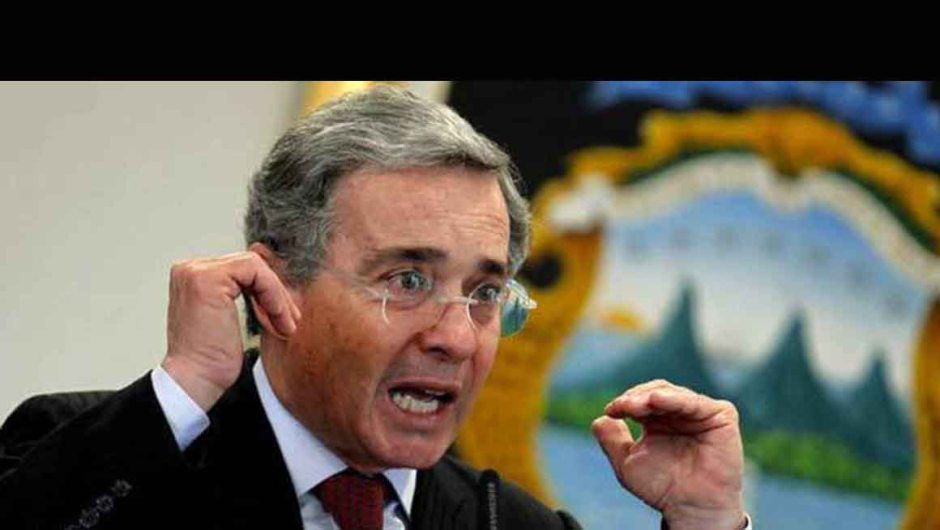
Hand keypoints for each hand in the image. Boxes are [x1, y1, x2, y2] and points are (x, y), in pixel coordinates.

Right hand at [162, 247, 300, 410]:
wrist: (195, 381)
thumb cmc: (213, 359)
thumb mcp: (231, 318)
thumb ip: (247, 294)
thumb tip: (278, 282)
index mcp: (194, 276)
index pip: (244, 270)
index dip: (269, 292)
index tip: (282, 319)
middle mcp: (191, 268)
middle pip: (251, 266)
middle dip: (277, 295)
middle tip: (290, 323)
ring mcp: (197, 271)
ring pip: (256, 267)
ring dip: (277, 297)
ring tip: (285, 326)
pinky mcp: (208, 278)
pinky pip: (256, 271)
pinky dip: (273, 294)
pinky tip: (276, 320)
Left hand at [591, 379, 744, 529]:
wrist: (690, 507)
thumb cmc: (662, 488)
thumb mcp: (628, 464)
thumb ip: (612, 441)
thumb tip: (599, 419)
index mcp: (657, 420)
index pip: (640, 400)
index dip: (625, 402)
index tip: (612, 411)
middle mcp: (678, 413)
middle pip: (655, 391)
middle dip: (637, 397)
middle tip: (623, 406)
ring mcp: (700, 412)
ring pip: (673, 393)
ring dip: (652, 396)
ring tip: (637, 405)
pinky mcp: (720, 416)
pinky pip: (697, 402)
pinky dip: (677, 399)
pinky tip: (658, 400)